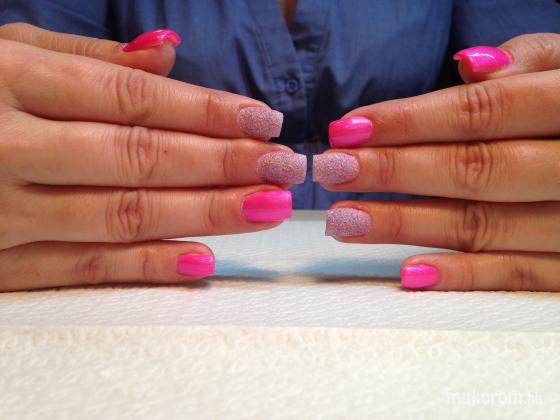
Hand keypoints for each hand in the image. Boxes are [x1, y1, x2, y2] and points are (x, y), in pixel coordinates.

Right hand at [0, 24, 303, 290]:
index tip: (264, 121)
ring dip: (204, 215)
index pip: (130, 99)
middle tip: (283, 168)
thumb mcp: (1, 52)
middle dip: (221, 163)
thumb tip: (170, 55)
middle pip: (137, 158)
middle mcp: (4, 147)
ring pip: (120, 215)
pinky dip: (145, 266)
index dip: (206, 111)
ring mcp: (0, 213)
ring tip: (265, 208)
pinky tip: (202, 262)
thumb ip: (87, 59)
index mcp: (6, 81)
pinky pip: (83, 267)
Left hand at [315, 33, 559, 290]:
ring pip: (486, 225)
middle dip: (394, 171)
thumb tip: (467, 66)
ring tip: (344, 221)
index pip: (481, 110)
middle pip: (475, 168)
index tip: (347, 129)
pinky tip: (409, 273)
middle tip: (331, 172)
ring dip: (407, 225)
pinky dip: (464, 277)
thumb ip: (534, 61)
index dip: (409, 121)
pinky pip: (520, 278)